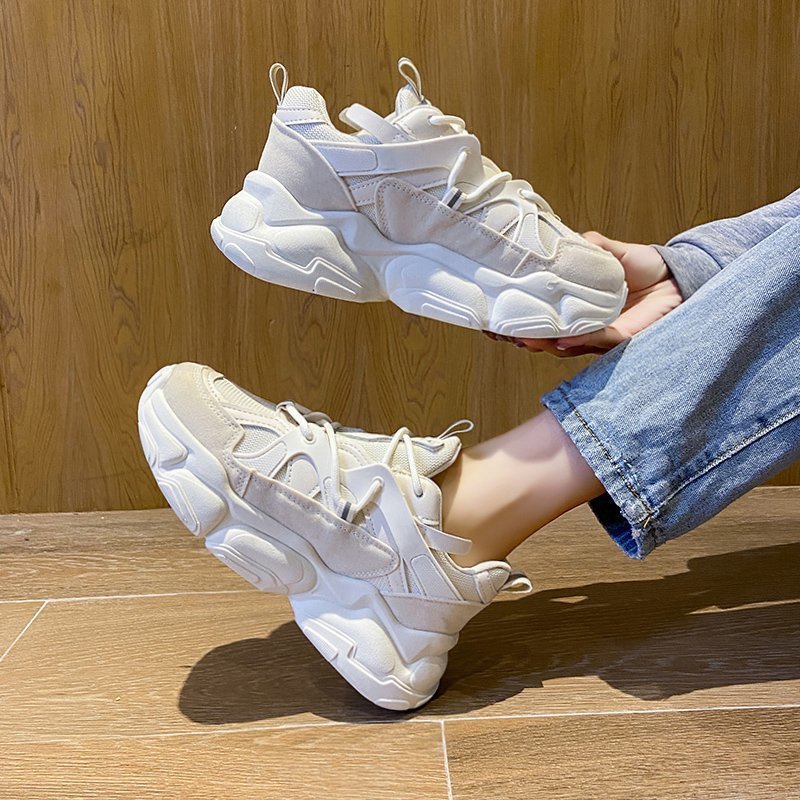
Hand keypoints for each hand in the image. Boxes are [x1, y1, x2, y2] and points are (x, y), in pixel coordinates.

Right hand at [513, 232, 682, 356]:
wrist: (678, 279)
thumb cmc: (644, 267)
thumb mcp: (610, 251)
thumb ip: (589, 246)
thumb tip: (568, 238)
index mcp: (574, 306)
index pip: (538, 318)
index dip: (514, 321)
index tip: (491, 319)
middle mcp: (582, 326)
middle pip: (544, 339)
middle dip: (522, 337)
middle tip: (501, 332)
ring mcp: (599, 336)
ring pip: (564, 346)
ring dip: (544, 343)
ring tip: (525, 337)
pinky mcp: (620, 340)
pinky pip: (595, 342)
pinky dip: (577, 340)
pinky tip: (561, 338)